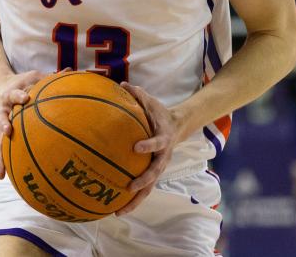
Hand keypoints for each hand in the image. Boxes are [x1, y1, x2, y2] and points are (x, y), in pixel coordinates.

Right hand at [0, 68, 52, 178]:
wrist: (0, 88)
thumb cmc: (23, 84)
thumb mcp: (33, 77)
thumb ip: (48, 78)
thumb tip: (70, 70)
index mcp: (10, 95)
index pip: (14, 94)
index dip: (19, 96)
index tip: (25, 98)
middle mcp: (1, 111)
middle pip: (0, 118)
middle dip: (3, 124)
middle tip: (8, 130)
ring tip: (1, 170)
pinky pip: (0, 150)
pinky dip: (2, 162)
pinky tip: (4, 177)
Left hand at [115, 82, 183, 215]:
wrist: (178, 126)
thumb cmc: (160, 113)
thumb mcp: (152, 102)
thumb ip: (138, 94)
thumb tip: (121, 84)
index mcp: (163, 138)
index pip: (157, 143)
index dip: (149, 145)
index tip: (136, 147)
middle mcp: (163, 156)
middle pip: (155, 173)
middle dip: (144, 181)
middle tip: (129, 187)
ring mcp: (159, 167)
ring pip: (150, 188)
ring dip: (136, 200)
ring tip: (119, 211)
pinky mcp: (154, 174)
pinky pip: (144, 189)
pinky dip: (133, 200)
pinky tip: (116, 209)